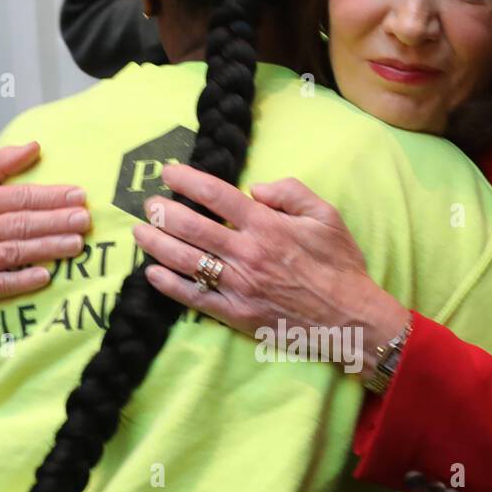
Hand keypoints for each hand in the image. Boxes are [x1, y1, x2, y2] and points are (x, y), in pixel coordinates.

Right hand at [0, 142, 90, 335]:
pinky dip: (22, 280)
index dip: (49, 196)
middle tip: (83, 219)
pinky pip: (0, 284)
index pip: (16, 197)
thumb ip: (1, 163)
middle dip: (54, 221)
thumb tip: (35, 146)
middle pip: (18, 224)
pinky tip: (45, 276)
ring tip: (76, 243)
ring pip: (13, 252)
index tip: (78, 195)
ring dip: (47, 248)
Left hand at [132, 165, 408, 379]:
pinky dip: (169, 285)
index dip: (188, 180)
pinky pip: (194, 298)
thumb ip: (291, 192)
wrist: (351, 319)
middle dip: (163, 211)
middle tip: (148, 203)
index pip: (217, 195)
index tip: (169, 172)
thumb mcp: (326, 217)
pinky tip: (152, 274)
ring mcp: (239, 286)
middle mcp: (247, 253)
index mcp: (267, 225)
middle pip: (191, 227)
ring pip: (185, 260)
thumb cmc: (341, 267)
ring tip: (140, 231)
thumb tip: (255, 188)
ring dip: (156, 243)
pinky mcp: (236, 314)